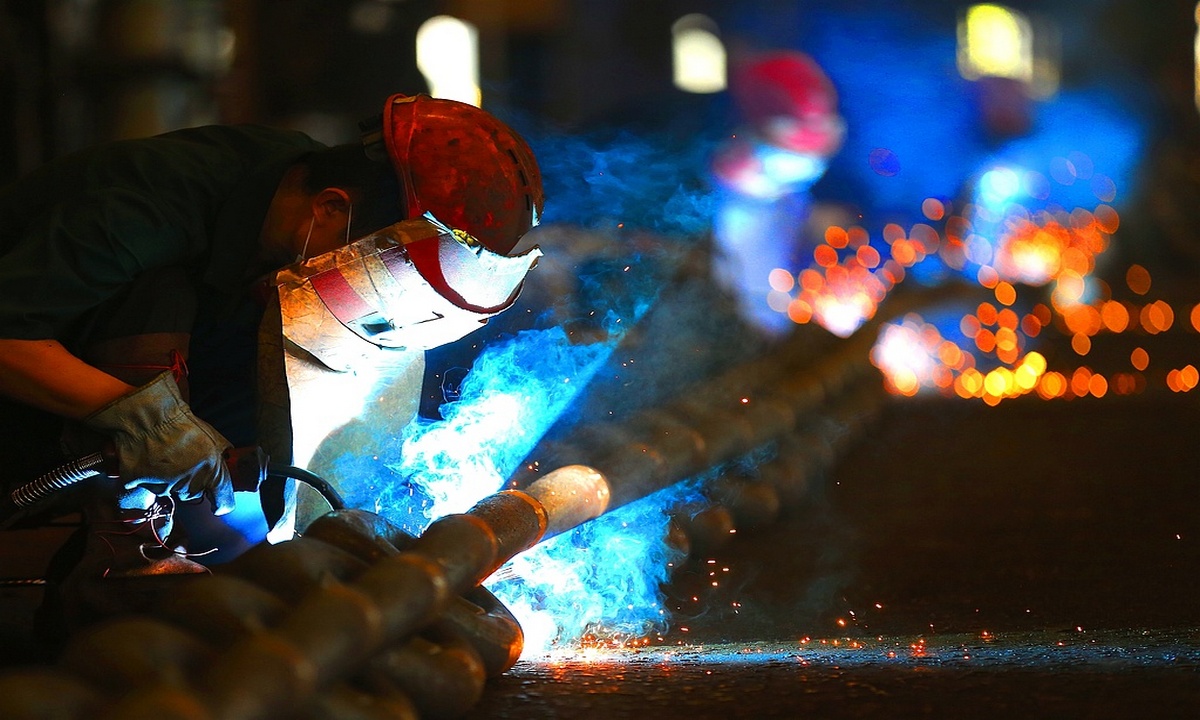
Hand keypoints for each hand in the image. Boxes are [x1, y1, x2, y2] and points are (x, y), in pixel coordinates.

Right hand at [83, 371, 235, 514]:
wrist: (150, 415)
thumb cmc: (182, 424)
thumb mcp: (214, 438)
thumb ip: (222, 457)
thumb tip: (228, 464)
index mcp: (212, 472)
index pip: (224, 501)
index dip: (222, 504)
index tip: (219, 504)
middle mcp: (190, 483)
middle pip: (193, 494)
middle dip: (191, 481)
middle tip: (183, 460)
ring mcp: (164, 485)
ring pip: (170, 490)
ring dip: (169, 478)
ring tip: (164, 455)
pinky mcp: (140, 483)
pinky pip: (146, 484)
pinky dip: (146, 475)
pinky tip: (148, 458)